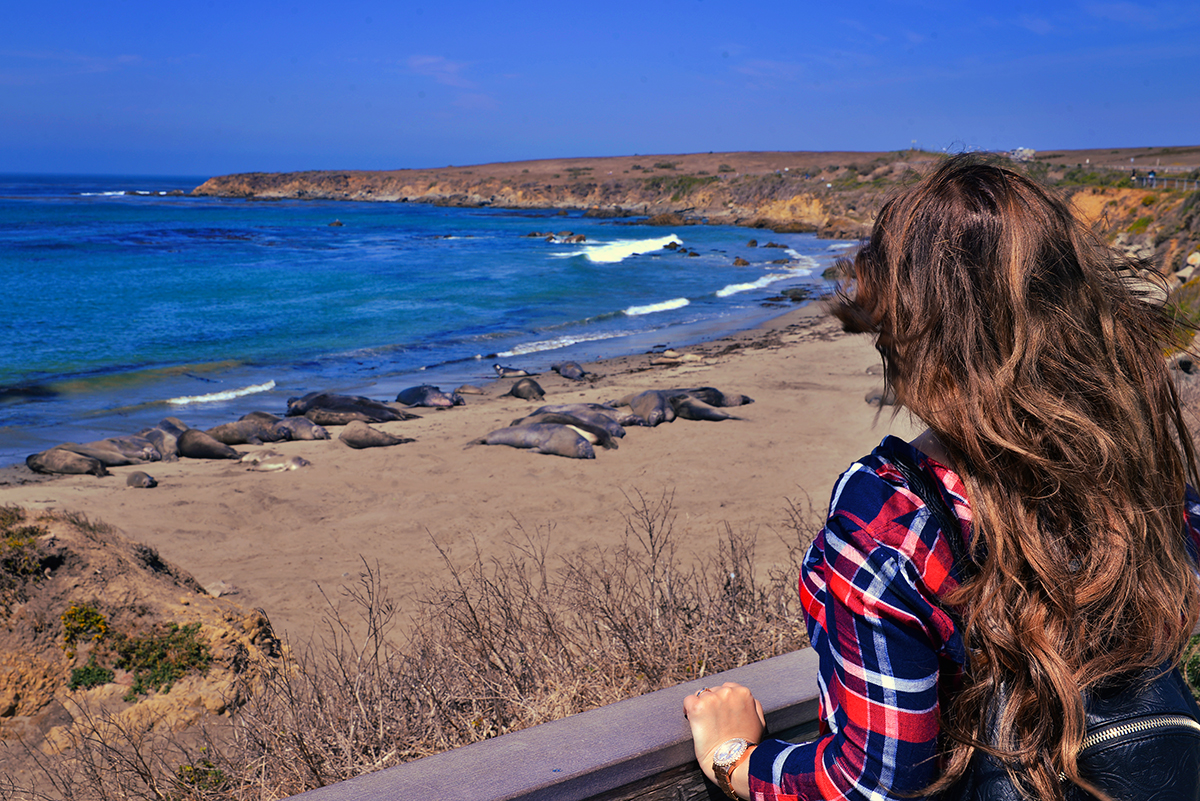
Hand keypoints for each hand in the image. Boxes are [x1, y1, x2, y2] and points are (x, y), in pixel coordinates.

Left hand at [682, 682, 765, 796]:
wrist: (735, 761)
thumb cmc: (747, 745)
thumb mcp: (759, 722)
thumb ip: (754, 705)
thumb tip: (746, 699)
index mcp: (743, 693)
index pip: (727, 688)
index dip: (722, 702)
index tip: (720, 713)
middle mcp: (727, 692)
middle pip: (712, 691)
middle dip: (711, 704)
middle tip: (712, 722)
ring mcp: (711, 698)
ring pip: (700, 695)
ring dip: (701, 707)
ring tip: (704, 724)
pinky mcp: (697, 707)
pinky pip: (688, 701)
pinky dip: (688, 710)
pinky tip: (692, 720)